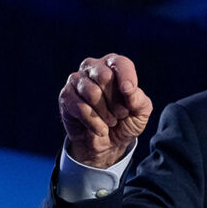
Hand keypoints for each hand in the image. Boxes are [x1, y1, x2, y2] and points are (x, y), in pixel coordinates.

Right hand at [58, 54, 152, 168]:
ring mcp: (77, 80)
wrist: (107, 143)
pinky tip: (101, 129)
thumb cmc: (126, 121)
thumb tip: (127, 88)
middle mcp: (93, 67)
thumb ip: (139, 99)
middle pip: (104, 76)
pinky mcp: (66, 96)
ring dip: (105, 113)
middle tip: (121, 114)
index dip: (127, 77)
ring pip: (92, 93)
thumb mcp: (140, 112)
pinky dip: (94, 122)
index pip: (120, 64)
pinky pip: (80, 107)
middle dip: (115, 100)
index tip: (128, 92)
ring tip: (111, 121)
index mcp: (114, 65)